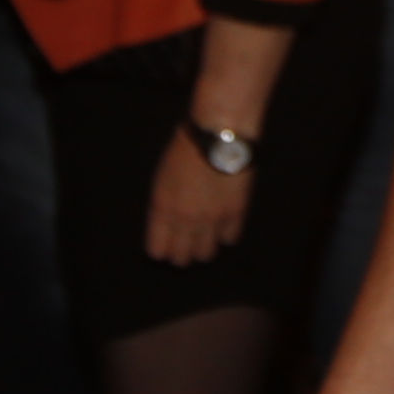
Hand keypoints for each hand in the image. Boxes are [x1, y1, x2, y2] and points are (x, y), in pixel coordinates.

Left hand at [147, 127, 255, 266]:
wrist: (220, 135)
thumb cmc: (187, 147)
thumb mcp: (163, 176)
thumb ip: (164, 203)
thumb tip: (168, 222)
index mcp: (162, 208)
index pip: (158, 250)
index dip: (162, 250)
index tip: (166, 245)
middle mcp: (185, 219)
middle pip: (182, 257)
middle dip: (182, 253)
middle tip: (186, 243)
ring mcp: (211, 219)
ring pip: (206, 254)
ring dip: (204, 247)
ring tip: (206, 235)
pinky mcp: (235, 215)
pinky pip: (229, 239)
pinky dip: (225, 233)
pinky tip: (224, 223)